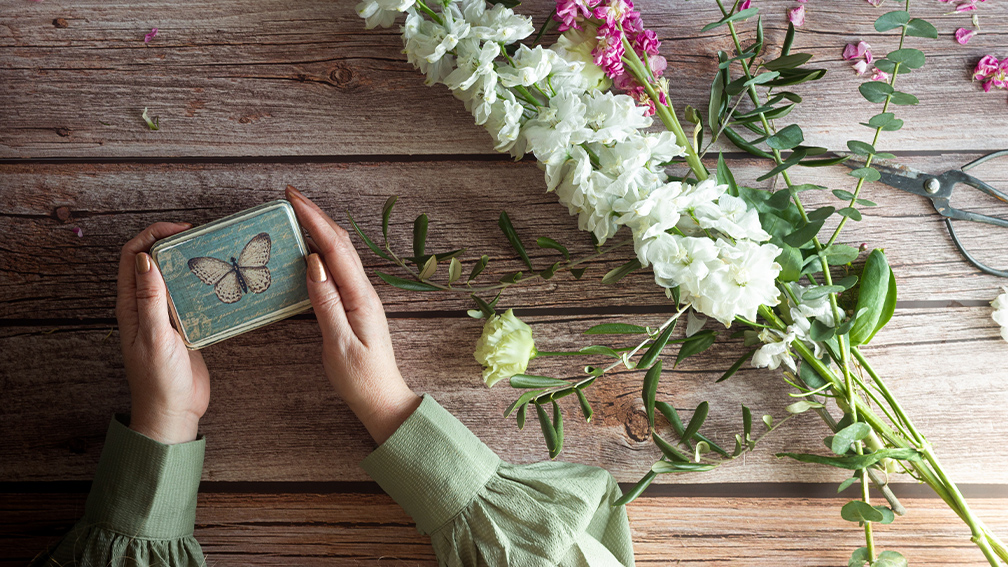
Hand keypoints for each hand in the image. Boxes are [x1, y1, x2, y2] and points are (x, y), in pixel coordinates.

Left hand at [116, 223, 209, 444]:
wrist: (173, 412)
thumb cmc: (158, 380)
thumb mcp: (154, 336)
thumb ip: (150, 298)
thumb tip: (146, 258)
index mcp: (130, 305)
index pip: (133, 256)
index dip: (152, 235)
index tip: (181, 230)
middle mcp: (145, 306)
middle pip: (154, 261)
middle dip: (174, 242)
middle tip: (202, 237)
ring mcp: (165, 316)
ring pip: (173, 277)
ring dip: (190, 263)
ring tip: (214, 254)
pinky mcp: (184, 327)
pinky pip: (190, 297)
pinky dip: (202, 285)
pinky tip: (220, 283)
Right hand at [286, 186, 420, 444]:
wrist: (383, 401)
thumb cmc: (361, 379)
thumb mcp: (339, 344)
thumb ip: (326, 303)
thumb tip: (312, 263)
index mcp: (360, 297)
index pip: (334, 248)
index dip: (314, 219)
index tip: (293, 197)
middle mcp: (363, 291)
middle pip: (339, 243)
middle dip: (316, 215)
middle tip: (289, 196)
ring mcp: (361, 297)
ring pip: (340, 253)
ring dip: (319, 229)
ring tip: (296, 213)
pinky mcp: (356, 306)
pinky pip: (338, 269)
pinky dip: (322, 250)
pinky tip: (309, 250)